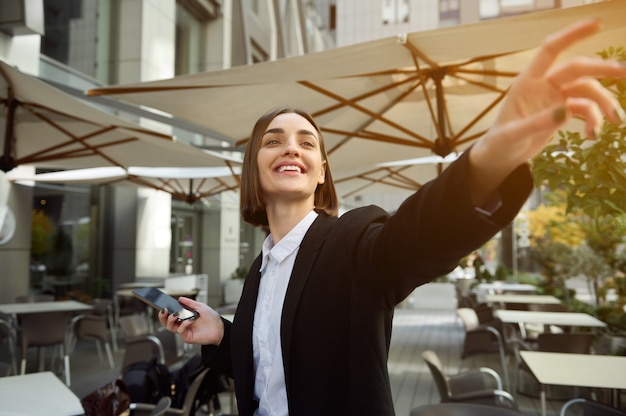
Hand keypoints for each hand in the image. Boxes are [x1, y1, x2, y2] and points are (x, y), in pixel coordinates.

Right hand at [158, 296, 223, 345]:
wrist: (219, 328)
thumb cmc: (211, 318)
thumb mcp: (200, 307)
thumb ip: (190, 303)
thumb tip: (180, 298)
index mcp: (184, 317)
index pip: (170, 315)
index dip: (164, 311)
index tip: (162, 305)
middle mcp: (182, 324)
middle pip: (166, 322)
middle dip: (162, 316)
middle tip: (164, 310)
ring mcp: (184, 331)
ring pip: (170, 327)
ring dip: (171, 319)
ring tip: (176, 314)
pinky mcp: (187, 337)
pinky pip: (181, 331)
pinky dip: (183, 324)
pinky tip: (189, 320)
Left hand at [469, 18, 625, 204]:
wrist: (501, 158)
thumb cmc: (500, 143)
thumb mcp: (513, 135)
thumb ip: (536, 123)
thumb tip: (565, 110)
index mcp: (527, 83)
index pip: (550, 50)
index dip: (572, 35)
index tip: (597, 25)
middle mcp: (543, 86)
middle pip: (577, 69)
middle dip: (601, 70)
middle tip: (624, 73)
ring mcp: (554, 98)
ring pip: (587, 90)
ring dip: (604, 103)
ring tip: (616, 123)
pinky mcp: (562, 112)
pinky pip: (586, 109)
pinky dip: (595, 120)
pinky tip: (594, 135)